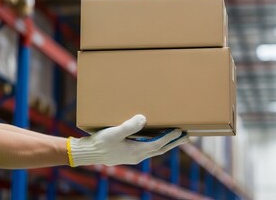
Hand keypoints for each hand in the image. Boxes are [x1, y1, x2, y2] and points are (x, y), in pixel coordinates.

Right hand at [68, 115, 188, 166]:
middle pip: (161, 149)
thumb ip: (129, 126)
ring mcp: (134, 156)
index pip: (159, 143)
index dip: (170, 137)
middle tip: (187, 137)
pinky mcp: (130, 154)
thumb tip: (144, 119)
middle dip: (174, 143)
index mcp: (137, 151)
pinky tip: (157, 139)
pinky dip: (157, 145)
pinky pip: (149, 150)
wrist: (88, 154)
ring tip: (177, 138)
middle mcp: (138, 155)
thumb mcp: (114, 132)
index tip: (180, 130)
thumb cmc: (100, 143)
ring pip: (156, 150)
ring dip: (167, 144)